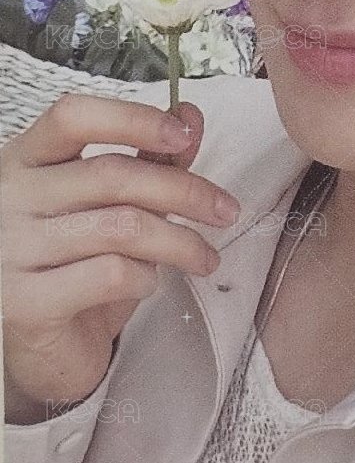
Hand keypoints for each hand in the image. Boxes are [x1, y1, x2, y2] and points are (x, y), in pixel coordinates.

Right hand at [0, 94, 239, 423]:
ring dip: (179, 241)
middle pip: (112, 174)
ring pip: (120, 226)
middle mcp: (10, 198)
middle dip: (185, 190)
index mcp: (26, 159)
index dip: (132, 119)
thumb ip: (149, 158)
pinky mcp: (25, 303)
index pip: (72, 116)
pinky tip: (149, 283)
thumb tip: (190, 115)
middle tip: (225, 209)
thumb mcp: (113, 204)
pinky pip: (109, 275)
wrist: (40, 347)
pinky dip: (144, 278)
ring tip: (205, 257)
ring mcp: (12, 250)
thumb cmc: (76, 264)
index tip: (183, 135)